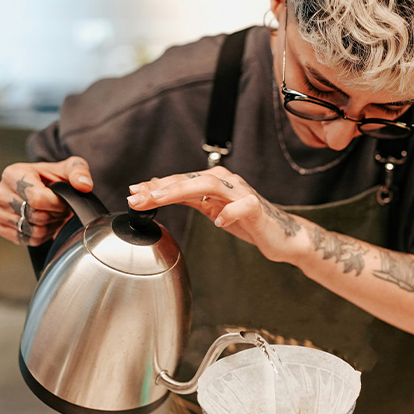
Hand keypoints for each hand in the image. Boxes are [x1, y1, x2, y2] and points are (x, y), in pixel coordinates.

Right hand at [0, 156, 92, 245]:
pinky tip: (43, 222)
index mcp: (13, 174)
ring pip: (33, 230)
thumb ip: (79, 172)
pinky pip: (28, 240)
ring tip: (51, 213)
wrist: (44, 190)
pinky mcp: (1, 228)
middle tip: (58, 207)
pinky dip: (42, 235)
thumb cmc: (53, 178)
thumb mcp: (69, 169)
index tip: (62, 200)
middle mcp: (1, 192)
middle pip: (35, 215)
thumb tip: (84, 185)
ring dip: (49, 225)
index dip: (56, 204)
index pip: (36, 198)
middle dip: (54, 214)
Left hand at [127, 167, 305, 262]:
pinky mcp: (257, 208)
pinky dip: (229, 213)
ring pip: (212, 185)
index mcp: (214, 182)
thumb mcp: (211, 209)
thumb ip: (188, 198)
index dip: (155, 186)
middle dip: (162, 187)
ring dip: (184, 190)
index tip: (133, 193)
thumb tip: (154, 191)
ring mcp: (243, 193)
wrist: (280, 235)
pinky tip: (218, 222)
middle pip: (191, 179)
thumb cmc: (246, 221)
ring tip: (162, 198)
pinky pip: (243, 207)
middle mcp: (227, 182)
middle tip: (137, 196)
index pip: (180, 180)